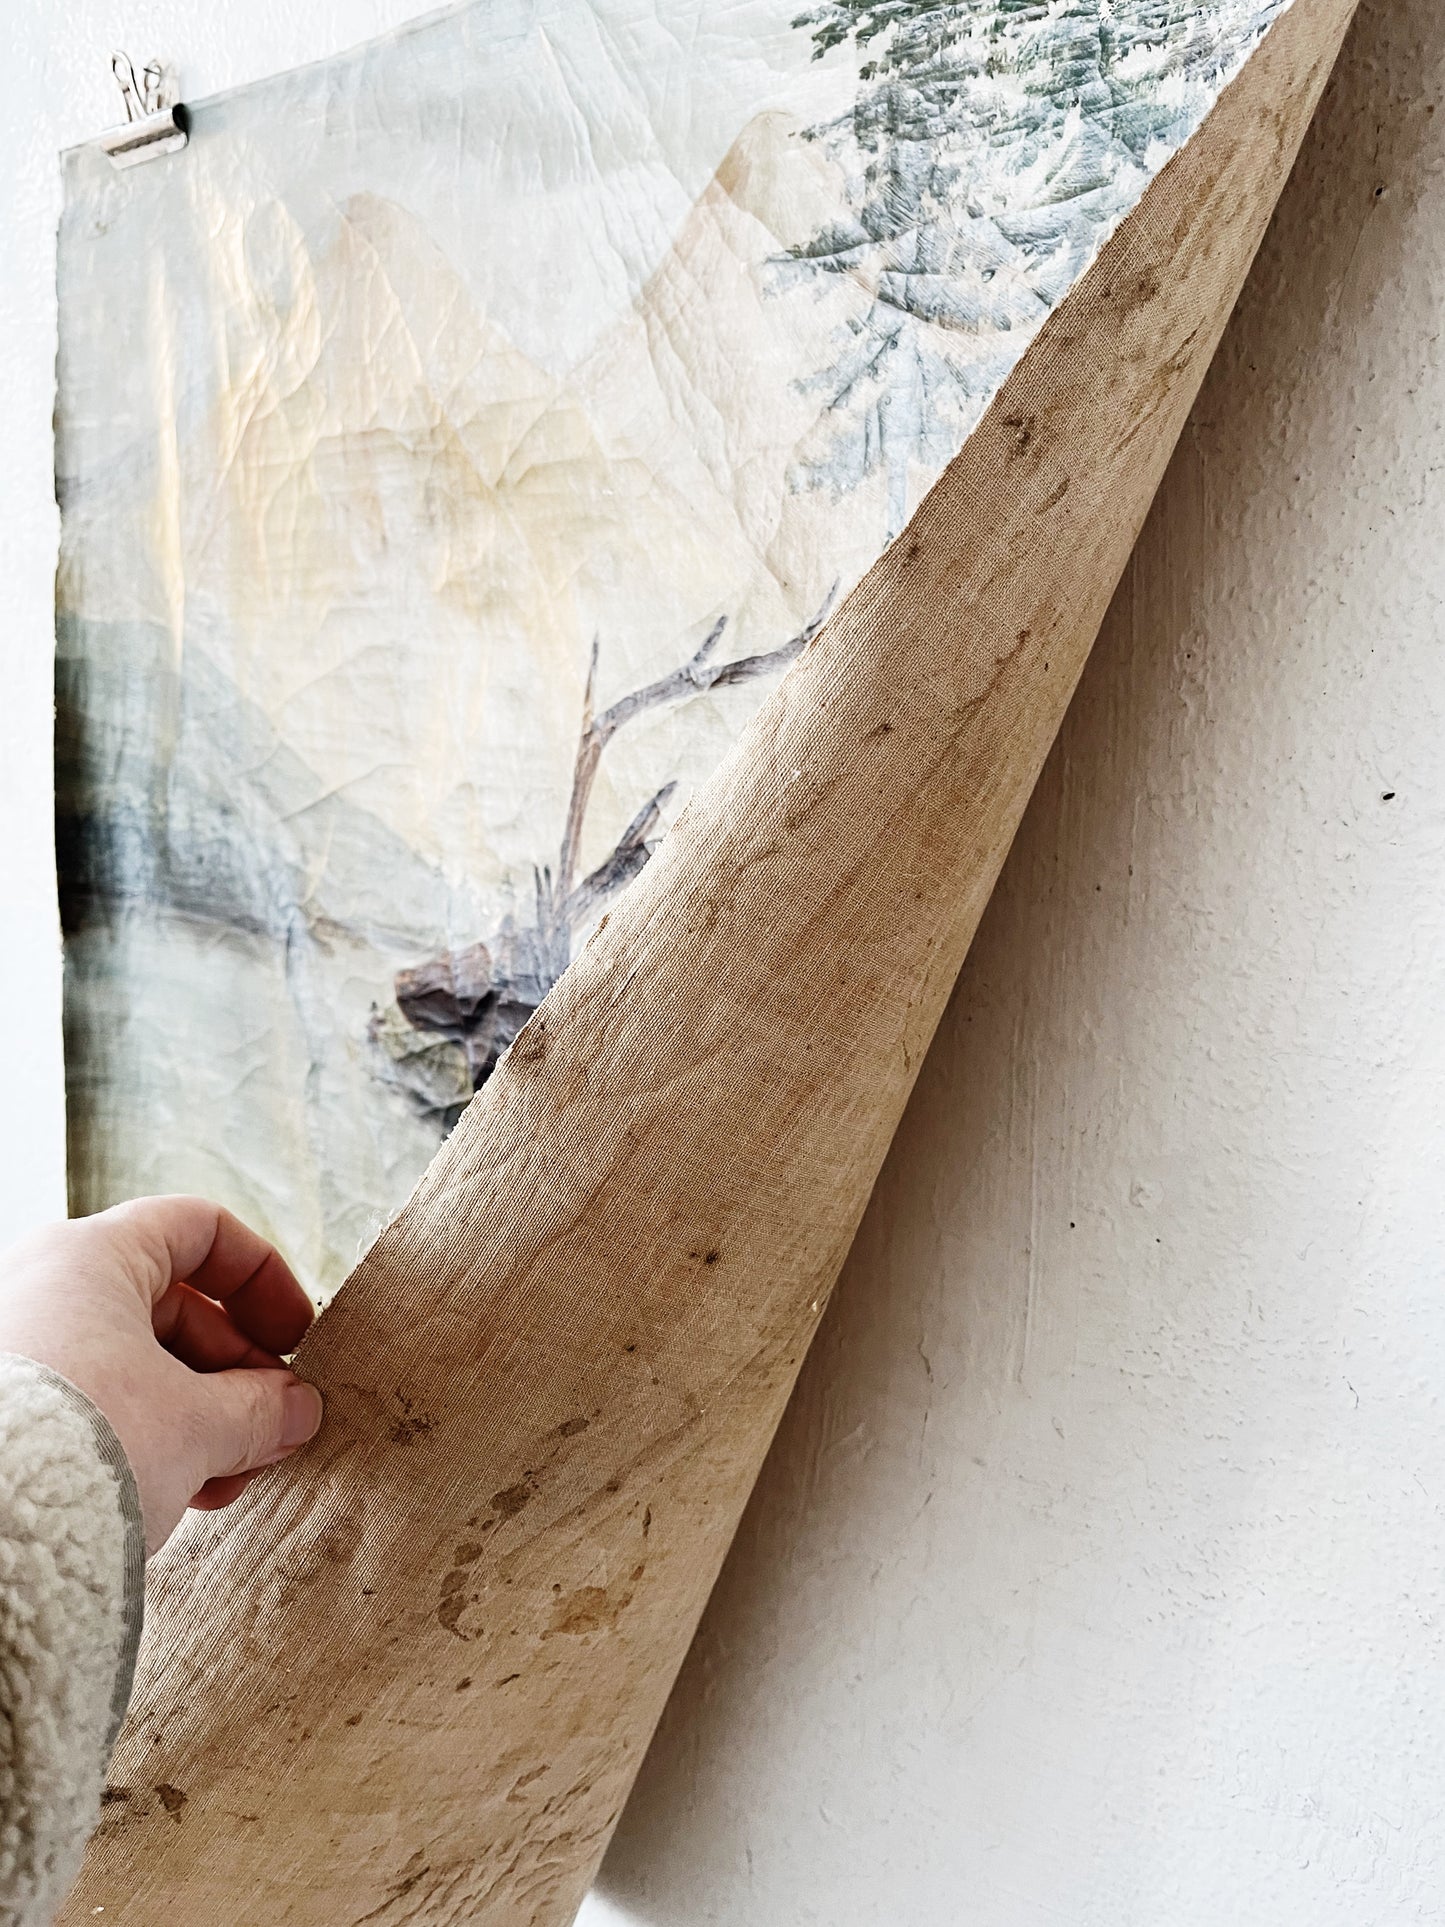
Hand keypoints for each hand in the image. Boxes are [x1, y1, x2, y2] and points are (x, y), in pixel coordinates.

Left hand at [0, 1196, 323, 1552]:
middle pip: (173, 1307)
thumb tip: (297, 1410)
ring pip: (135, 1363)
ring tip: (226, 1481)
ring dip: (199, 1417)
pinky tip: (178, 1496)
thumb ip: (261, 1409)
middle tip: (271, 1430)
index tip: (295, 1340)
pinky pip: (93, 1403)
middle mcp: (45, 1288)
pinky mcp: (8, 1409)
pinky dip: (146, 1438)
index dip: (263, 1278)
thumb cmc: (80, 1448)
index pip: (200, 1229)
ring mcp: (22, 1349)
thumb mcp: (196, 1426)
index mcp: (91, 1257)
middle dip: (235, 1375)